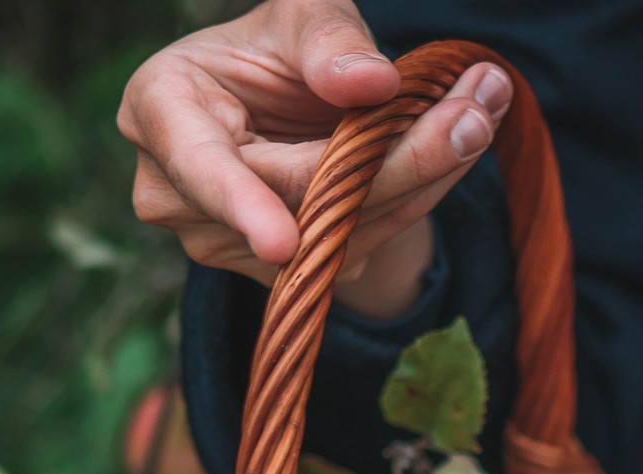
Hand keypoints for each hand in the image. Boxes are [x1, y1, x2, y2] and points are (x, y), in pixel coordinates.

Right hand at [118, 0, 511, 313]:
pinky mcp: (284, 278)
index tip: (282, 243)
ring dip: (423, 178)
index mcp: (161, 112)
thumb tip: (371, 82)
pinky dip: (415, 197)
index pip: (203, 168)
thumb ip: (327, 41)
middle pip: (298, 203)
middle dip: (395, 160)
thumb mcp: (298, 16)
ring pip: (340, 232)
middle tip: (473, 116)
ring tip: (481, 111)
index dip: (243, 206)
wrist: (283, 106)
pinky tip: (456, 146)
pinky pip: (360, 244)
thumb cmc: (275, 51)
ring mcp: (230, 247)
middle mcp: (181, 197)